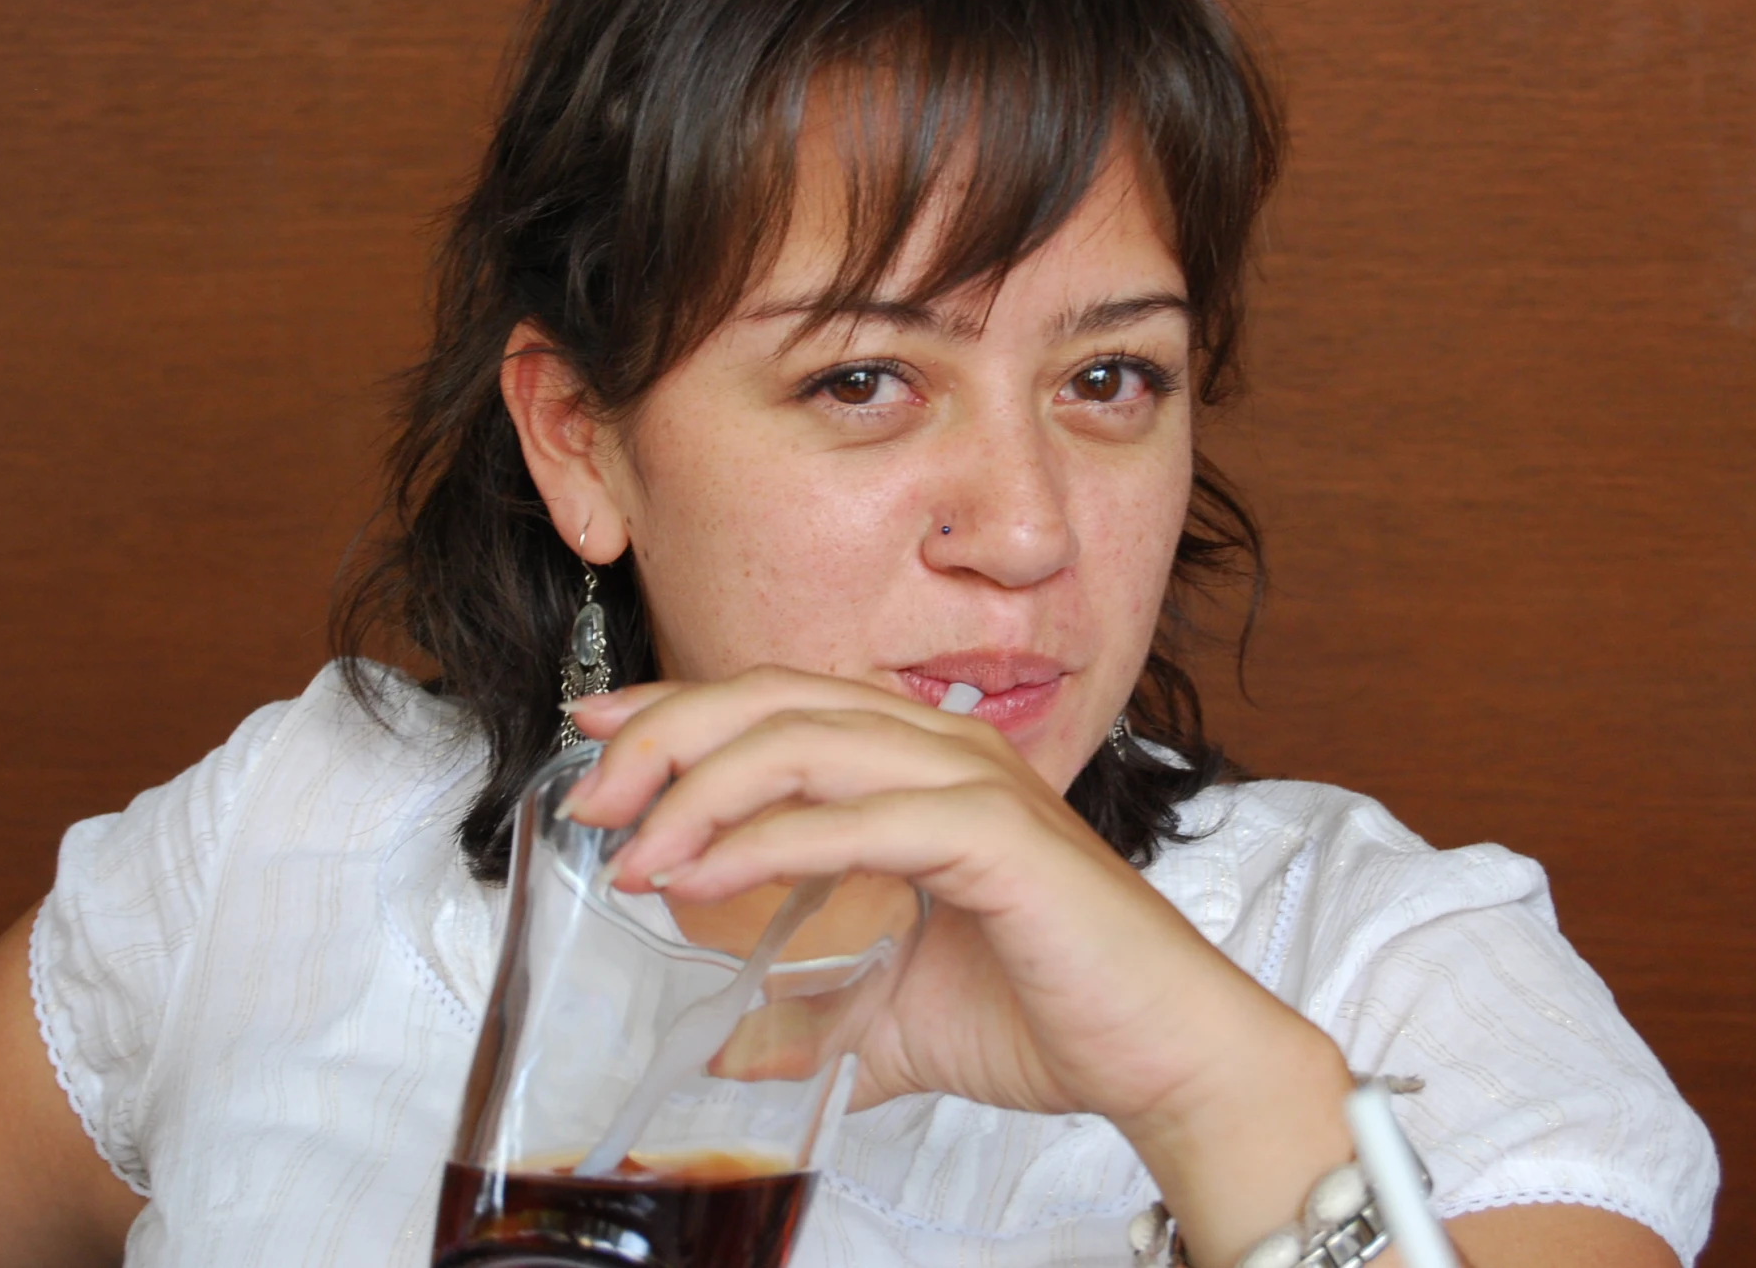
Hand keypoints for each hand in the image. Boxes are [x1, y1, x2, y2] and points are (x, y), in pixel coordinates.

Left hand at [558, 668, 1354, 1167]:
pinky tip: (701, 875)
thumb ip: (808, 1015)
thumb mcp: (891, 1017)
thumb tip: (723, 1046)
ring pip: (807, 740)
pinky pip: (858, 821)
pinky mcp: (997, 838)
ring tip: (628, 844)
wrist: (1165, 1058)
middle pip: (776, 697)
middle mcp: (945, 749)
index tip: (593, 736)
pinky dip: (767, 842)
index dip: (678, 707)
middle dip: (667, 733)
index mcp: (921, 764)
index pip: (778, 702)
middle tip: (590, 795)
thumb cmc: (1049, 1016)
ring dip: (701, 786)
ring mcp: (974, 784)